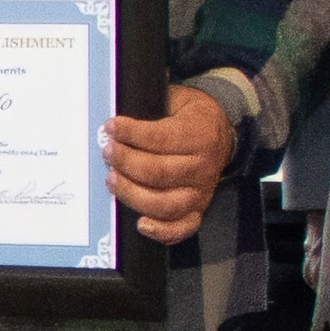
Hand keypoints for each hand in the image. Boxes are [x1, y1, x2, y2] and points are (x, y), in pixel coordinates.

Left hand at [104, 83, 239, 245]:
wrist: (222, 130)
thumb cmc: (189, 115)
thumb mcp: (176, 98)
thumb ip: (151, 105)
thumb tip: (116, 115)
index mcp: (200, 135)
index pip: (161, 139)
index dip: (131, 133)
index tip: (110, 127)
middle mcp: (203, 167)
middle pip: (159, 173)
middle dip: (126, 162)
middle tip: (107, 152)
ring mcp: (201, 192)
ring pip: (166, 204)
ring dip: (132, 194)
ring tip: (111, 179)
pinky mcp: (198, 209)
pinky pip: (183, 228)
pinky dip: (162, 231)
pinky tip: (141, 224)